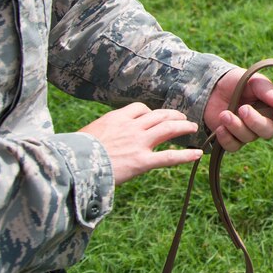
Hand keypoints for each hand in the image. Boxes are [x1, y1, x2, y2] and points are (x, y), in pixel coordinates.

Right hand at [82, 103, 202, 185]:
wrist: (74, 163)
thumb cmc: (75, 152)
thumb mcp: (88, 134)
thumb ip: (101, 133)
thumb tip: (99, 139)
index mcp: (116, 118)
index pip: (140, 109)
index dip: (151, 113)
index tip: (155, 116)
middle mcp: (131, 127)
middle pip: (159, 116)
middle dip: (172, 116)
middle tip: (181, 118)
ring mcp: (138, 143)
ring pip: (168, 129)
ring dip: (183, 127)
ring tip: (193, 128)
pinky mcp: (142, 161)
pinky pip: (169, 157)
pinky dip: (186, 156)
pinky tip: (198, 154)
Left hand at [203, 65, 272, 151]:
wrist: (212, 87)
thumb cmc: (237, 82)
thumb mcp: (254, 82)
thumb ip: (270, 92)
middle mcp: (264, 123)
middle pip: (268, 132)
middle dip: (255, 122)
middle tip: (243, 108)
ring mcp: (248, 132)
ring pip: (249, 138)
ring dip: (236, 126)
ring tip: (224, 114)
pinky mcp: (232, 139)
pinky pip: (233, 147)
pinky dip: (226, 138)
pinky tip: (220, 127)